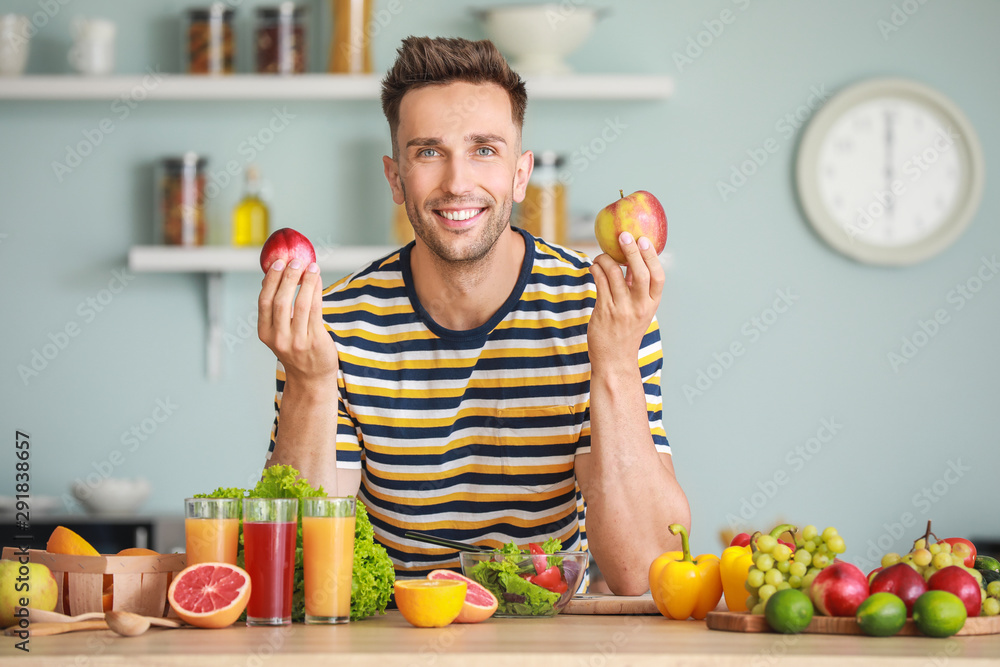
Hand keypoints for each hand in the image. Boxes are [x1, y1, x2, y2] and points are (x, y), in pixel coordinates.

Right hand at [257, 259, 338, 386]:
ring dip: (306, 282)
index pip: (264, 302)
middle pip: (280, 301)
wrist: (311, 380)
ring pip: (300, 305)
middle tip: (295, 261)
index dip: (271, 280)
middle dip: (287, 278)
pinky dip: (316, 292)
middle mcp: (279, 338)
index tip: (278, 263)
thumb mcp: (279, 332)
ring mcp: (297, 341)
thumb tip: (276, 275)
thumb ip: (277, 309)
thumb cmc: (296, 350)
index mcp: (265, 333)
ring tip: (311, 266)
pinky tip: (318, 280)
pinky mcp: (315, 342)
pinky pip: (316, 311)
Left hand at [588, 232, 663, 368]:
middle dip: (631, 252)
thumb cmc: (626, 333)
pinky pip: (599, 283)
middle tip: (624, 235)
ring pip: (614, 275)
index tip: (644, 240)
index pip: (658, 277)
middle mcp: (639, 307)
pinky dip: (596, 270)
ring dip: (605, 259)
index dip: (651, 256)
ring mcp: (621, 310)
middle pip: (640, 273)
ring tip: (600, 256)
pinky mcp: (604, 312)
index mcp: (651, 304)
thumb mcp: (639, 311)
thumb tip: (632, 260)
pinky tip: (593, 266)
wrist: (614, 361)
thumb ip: (637, 287)